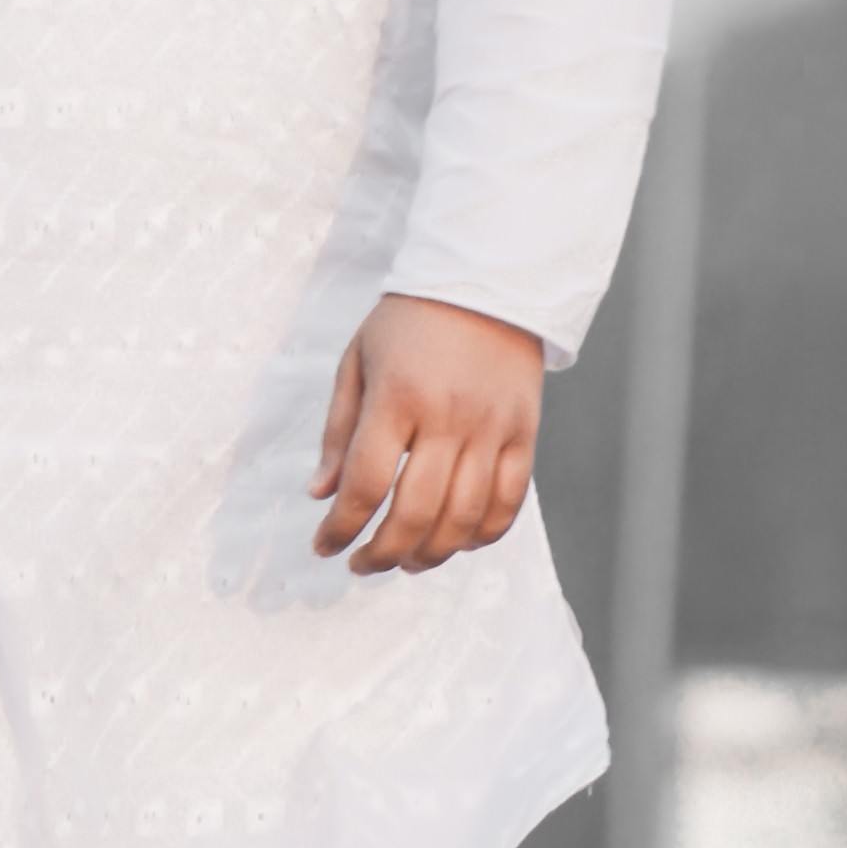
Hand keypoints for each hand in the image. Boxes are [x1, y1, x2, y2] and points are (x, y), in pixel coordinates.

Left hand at [311, 292, 544, 577]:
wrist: (486, 281)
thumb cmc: (411, 321)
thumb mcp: (358, 362)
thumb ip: (339, 431)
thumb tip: (321, 494)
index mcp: (398, 397)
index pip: (366, 484)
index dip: (341, 527)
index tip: (324, 546)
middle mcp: (448, 417)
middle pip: (414, 512)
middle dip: (382, 554)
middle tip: (363, 566)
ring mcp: (492, 428)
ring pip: (463, 518)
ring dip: (430, 554)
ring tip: (406, 563)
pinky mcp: (525, 433)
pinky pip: (508, 502)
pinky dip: (482, 535)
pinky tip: (456, 543)